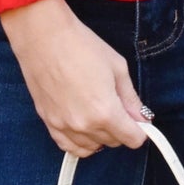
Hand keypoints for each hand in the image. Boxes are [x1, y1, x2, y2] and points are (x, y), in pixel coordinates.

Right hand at [0, 0, 152, 157]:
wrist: (42, 37)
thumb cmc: (80, 46)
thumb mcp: (117, 68)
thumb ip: (131, 98)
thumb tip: (141, 117)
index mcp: (105, 112)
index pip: (133, 139)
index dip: (140, 130)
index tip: (139, 120)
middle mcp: (84, 125)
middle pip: (114, 143)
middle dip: (121, 129)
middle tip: (118, 107)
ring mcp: (63, 126)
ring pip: (92, 148)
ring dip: (101, 136)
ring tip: (99, 114)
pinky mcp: (48, 122)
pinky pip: (69, 146)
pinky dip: (80, 142)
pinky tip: (84, 127)